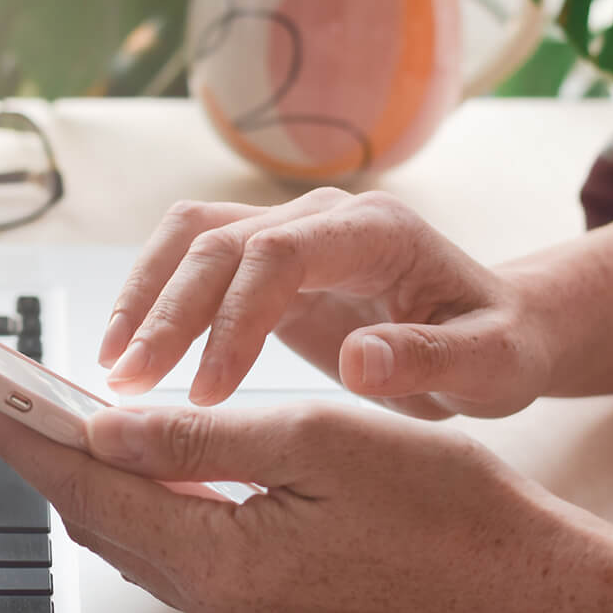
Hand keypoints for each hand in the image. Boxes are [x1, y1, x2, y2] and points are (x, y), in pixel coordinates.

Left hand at [0, 396, 564, 612]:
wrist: (517, 579)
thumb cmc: (442, 506)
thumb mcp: (317, 441)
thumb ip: (202, 434)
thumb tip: (109, 425)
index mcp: (223, 562)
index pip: (90, 487)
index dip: (26, 431)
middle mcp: (218, 604)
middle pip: (98, 520)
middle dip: (44, 452)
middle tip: (1, 390)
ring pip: (133, 538)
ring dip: (94, 477)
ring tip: (58, 413)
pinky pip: (177, 551)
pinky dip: (146, 501)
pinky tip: (145, 460)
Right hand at [98, 188, 551, 418]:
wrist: (494, 330)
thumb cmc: (499, 348)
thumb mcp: (492, 365)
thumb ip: (434, 359)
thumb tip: (362, 360)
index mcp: (377, 232)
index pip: (280, 253)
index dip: (233, 318)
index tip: (209, 393)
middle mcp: (325, 219)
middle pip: (219, 240)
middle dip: (168, 313)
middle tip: (130, 388)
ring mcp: (291, 234)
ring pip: (191, 240)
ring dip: (144, 299)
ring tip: (113, 371)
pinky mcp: (266, 264)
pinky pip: (192, 265)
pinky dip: (153, 302)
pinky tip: (131, 356)